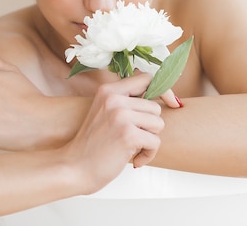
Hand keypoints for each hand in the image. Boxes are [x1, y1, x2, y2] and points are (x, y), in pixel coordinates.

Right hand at [63, 74, 163, 193]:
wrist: (74, 168)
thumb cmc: (92, 145)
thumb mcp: (105, 113)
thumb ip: (126, 102)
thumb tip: (159, 95)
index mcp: (108, 90)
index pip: (146, 78)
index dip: (164, 90)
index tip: (172, 102)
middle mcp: (114, 98)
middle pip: (156, 107)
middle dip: (150, 126)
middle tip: (133, 139)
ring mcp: (121, 115)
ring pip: (158, 124)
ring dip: (149, 140)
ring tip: (132, 148)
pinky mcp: (128, 134)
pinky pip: (155, 142)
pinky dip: (148, 154)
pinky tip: (133, 160)